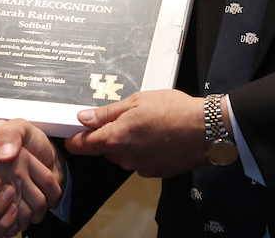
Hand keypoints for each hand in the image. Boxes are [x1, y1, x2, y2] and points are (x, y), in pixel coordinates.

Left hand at [65, 90, 204, 177]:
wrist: (205, 129)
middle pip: (106, 149)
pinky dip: (144, 151)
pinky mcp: (156, 172)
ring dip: (128, 143)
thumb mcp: (136, 101)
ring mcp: (141, 167)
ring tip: (147, 125)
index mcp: (116, 138)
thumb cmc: (172, 110)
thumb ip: (107, 113)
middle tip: (126, 117)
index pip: (84, 146)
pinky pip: (141, 161)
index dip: (74, 141)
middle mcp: (125, 158)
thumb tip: (83, 118)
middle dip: (109, 136)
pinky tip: (158, 138)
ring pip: (124, 155)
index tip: (69, 138)